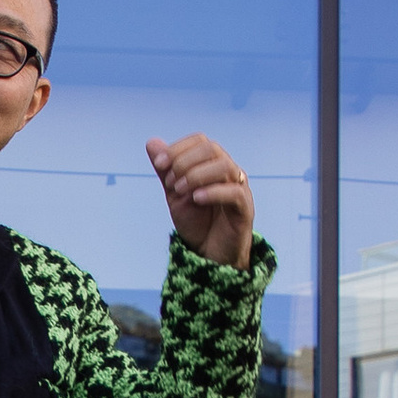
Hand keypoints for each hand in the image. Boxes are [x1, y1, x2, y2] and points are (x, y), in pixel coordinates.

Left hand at [147, 131, 253, 269]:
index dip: (178, 148)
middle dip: (185, 161)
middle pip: (212, 149)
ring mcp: (239, 189)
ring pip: (224, 166)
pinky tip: (195, 199)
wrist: (209, 255)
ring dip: (196, 175)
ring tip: (180, 191)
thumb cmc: (196, 222)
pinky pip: (234, 192)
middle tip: (170, 183)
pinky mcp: (245, 208)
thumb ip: (166, 170)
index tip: (159, 164)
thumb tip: (152, 142)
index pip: (200, 141)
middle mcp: (229, 172)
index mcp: (213, 165)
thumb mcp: (174, 194)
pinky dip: (212, 192)